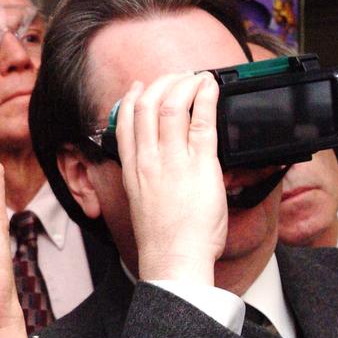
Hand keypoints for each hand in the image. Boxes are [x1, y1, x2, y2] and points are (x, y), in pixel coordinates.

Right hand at [115, 73, 226, 285]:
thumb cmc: (164, 239)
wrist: (175, 258)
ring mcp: (173, 161)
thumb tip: (161, 165)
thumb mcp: (143, 202)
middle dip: (162, 84)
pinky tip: (211, 89)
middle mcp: (149, 160)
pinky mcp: (200, 165)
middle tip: (177, 78)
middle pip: (147, 106)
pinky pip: (202, 121)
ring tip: (197, 80)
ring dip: (186, 85)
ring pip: (172, 106)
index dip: (133, 98)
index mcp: (133, 169)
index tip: (142, 87)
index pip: (125, 122)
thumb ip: (148, 178)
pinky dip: (206, 98)